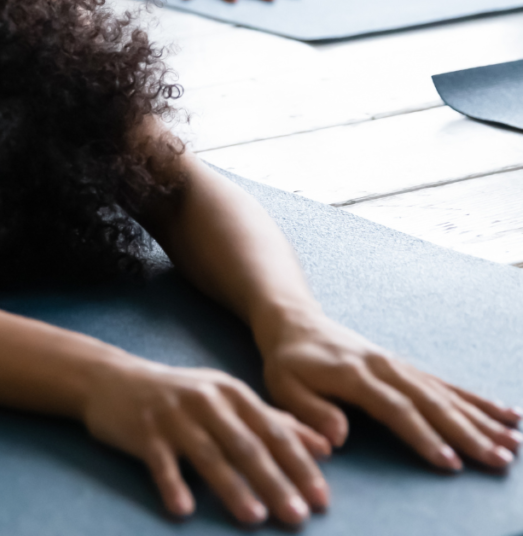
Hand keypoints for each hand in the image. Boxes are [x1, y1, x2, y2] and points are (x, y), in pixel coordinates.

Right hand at [82, 356, 330, 525]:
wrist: (113, 379)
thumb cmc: (179, 395)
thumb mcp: (226, 399)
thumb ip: (273, 420)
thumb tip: (325, 446)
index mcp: (230, 393)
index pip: (272, 431)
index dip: (298, 464)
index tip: (322, 497)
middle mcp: (205, 400)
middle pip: (244, 444)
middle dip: (274, 480)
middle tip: (298, 515)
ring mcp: (173, 415)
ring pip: (207, 454)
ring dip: (231, 486)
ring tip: (253, 517)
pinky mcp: (144, 431)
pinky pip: (161, 461)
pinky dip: (173, 484)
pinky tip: (184, 508)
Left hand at [260, 311, 522, 471]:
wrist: (294, 321)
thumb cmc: (287, 360)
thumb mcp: (283, 384)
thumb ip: (308, 410)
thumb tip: (337, 437)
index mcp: (354, 374)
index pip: (394, 408)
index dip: (423, 436)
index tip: (449, 462)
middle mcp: (383, 366)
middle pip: (430, 401)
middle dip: (467, 432)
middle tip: (499, 459)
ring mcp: (397, 365)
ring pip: (445, 394)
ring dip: (480, 418)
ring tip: (514, 442)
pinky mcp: (404, 367)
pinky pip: (445, 384)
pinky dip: (476, 399)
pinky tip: (505, 413)